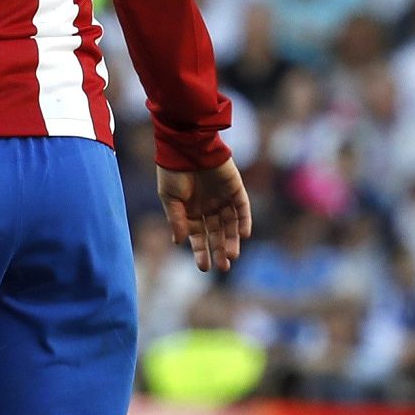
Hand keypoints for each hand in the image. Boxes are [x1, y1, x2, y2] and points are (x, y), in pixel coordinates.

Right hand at [158, 158, 250, 272]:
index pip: (198, 236)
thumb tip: (178, 242)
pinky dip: (244, 221)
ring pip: (230, 225)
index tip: (203, 268)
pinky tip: (244, 235)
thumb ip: (176, 219)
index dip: (200, 251)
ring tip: (232, 256)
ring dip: (231, 240)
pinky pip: (243, 208)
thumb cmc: (173, 171)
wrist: (186, 146)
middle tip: (223, 267)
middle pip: (216, 233)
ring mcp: (223, 199)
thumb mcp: (169, 197)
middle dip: (218, 250)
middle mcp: (207, 207)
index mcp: (190, 210)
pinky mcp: (236, 189)